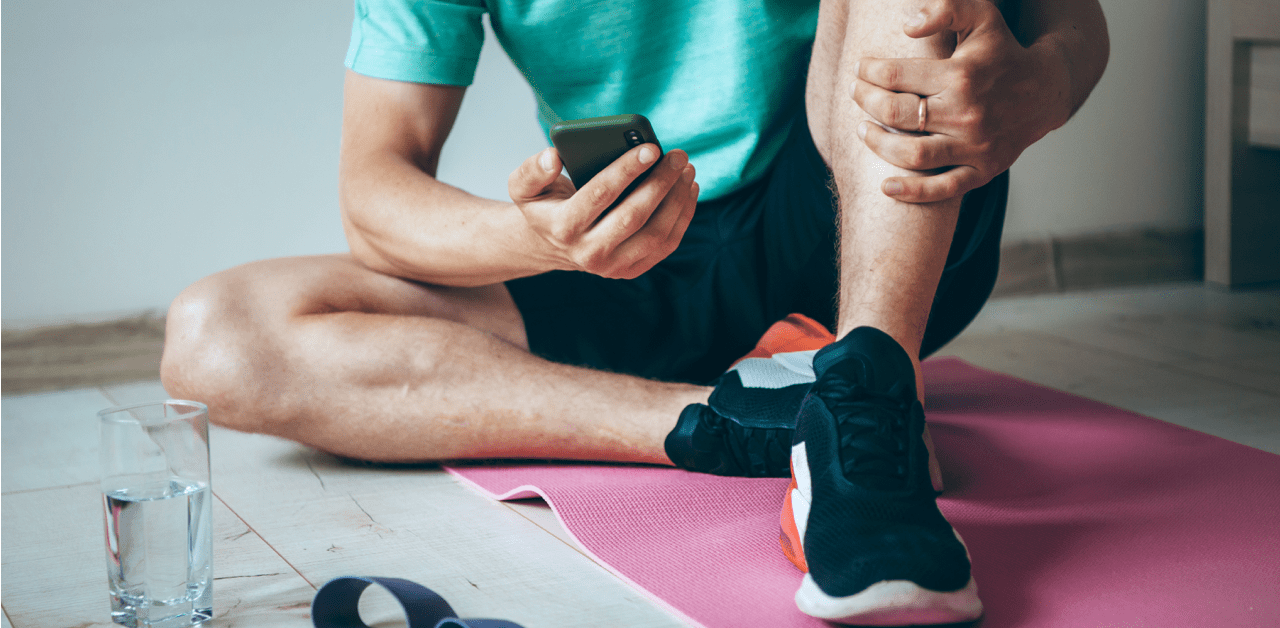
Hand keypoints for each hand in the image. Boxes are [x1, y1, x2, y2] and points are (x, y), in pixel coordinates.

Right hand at [509, 145, 698, 279]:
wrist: (554, 244)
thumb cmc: (546, 205)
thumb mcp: (524, 187)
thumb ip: (532, 169)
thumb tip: (553, 156)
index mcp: (562, 228)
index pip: (599, 194)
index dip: (627, 170)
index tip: (651, 148)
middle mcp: (587, 253)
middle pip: (634, 216)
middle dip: (660, 183)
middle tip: (678, 156)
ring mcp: (612, 266)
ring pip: (656, 233)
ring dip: (677, 199)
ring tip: (686, 170)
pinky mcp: (632, 269)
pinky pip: (666, 244)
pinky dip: (682, 215)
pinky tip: (688, 189)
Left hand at [852, 0, 1071, 201]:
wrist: (1045, 90)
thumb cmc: (1002, 52)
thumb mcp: (981, 17)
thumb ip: (945, 11)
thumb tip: (907, 25)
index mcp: (961, 76)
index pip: (896, 76)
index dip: (869, 72)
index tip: (861, 68)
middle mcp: (967, 114)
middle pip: (896, 114)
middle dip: (866, 102)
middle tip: (857, 94)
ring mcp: (975, 146)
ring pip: (911, 154)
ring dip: (878, 144)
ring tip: (862, 129)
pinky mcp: (983, 171)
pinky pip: (942, 189)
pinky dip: (911, 192)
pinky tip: (885, 186)